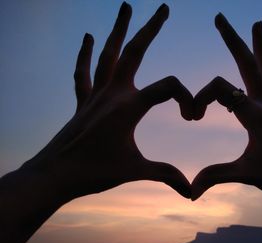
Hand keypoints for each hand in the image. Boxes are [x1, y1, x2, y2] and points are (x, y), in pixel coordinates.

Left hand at [24, 2, 192, 200]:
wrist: (55, 175)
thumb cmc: (94, 172)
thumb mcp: (135, 170)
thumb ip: (165, 174)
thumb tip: (190, 190)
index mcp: (129, 107)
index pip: (168, 88)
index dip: (186, 98)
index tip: (191, 118)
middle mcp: (112, 93)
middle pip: (135, 52)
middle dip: (151, 28)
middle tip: (163, 7)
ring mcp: (95, 95)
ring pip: (109, 55)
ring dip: (118, 31)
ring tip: (125, 7)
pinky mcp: (83, 102)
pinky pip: (84, 72)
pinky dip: (86, 54)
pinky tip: (88, 38)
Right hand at [191, 15, 261, 201]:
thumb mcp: (247, 174)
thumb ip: (216, 176)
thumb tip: (190, 191)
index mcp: (255, 113)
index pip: (220, 89)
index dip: (199, 98)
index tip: (191, 118)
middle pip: (247, 64)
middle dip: (232, 40)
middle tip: (220, 18)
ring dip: (259, 48)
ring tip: (258, 25)